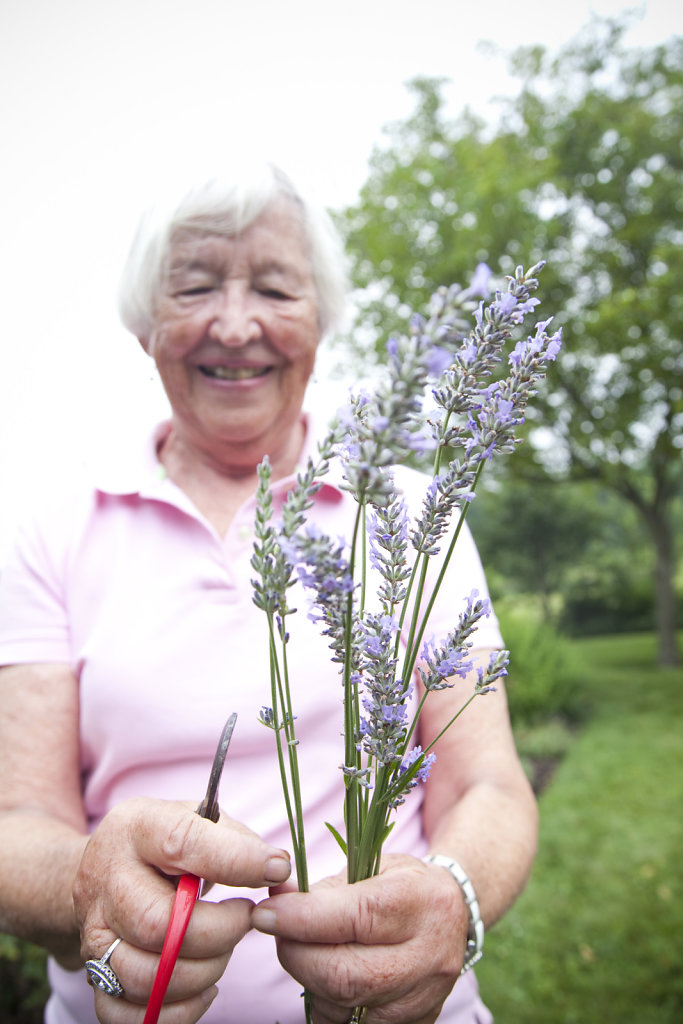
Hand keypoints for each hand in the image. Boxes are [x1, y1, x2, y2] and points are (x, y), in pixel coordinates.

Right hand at [73, 797, 290, 1022]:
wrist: (103, 867)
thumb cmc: (164, 843)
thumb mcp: (195, 818)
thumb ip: (236, 840)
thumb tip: (278, 870)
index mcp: (136, 828)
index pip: (182, 843)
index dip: (236, 861)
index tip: (276, 870)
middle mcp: (107, 881)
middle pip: (160, 925)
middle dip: (220, 931)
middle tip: (245, 918)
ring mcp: (94, 933)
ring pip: (148, 978)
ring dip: (205, 972)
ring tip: (223, 948)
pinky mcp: (93, 976)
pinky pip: (132, 1016)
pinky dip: (179, 1011)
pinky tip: (202, 986)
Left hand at [251, 854, 467, 1023]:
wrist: (454, 916)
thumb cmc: (404, 885)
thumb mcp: (373, 867)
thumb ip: (324, 887)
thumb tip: (275, 896)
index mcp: (420, 902)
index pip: (353, 918)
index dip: (300, 918)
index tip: (265, 912)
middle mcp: (428, 955)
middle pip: (345, 975)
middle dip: (296, 955)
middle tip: (278, 932)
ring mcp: (423, 997)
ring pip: (344, 1006)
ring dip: (309, 979)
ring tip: (306, 949)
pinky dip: (328, 1004)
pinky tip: (326, 977)